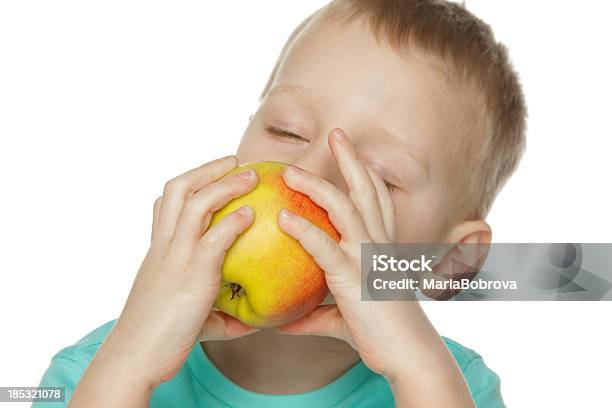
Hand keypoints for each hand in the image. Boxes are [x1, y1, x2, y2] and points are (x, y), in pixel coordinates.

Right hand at [110, 155, 260, 385]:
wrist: (134, 358)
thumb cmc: (159, 340)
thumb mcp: (189, 315)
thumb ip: (222, 313)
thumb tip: (254, 320)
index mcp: (159, 251)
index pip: (164, 203)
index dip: (189, 182)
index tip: (213, 174)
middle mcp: (164, 247)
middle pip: (178, 190)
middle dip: (208, 169)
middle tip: (236, 161)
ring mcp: (175, 258)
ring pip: (195, 204)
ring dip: (225, 184)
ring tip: (251, 176)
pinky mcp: (191, 276)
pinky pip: (213, 239)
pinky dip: (232, 221)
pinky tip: (251, 214)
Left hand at [275, 129, 468, 394]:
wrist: (408, 356)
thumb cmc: (382, 336)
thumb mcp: (345, 319)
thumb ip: (315, 315)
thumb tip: (284, 322)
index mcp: (383, 247)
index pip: (376, 200)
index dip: (364, 173)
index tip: (349, 152)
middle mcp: (379, 245)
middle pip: (367, 190)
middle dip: (352, 159)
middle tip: (336, 132)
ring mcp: (368, 258)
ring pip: (345, 208)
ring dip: (317, 186)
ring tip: (291, 171)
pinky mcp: (354, 278)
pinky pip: (325, 247)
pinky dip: (303, 230)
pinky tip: (281, 218)